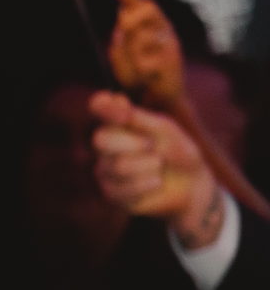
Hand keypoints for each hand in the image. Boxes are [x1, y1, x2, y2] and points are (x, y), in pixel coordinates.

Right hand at [90, 91, 224, 247]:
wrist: (191, 185)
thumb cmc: (178, 152)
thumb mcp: (164, 130)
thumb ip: (138, 116)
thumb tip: (116, 98)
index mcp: (118, 124)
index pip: (97, 106)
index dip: (105, 108)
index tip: (125, 116)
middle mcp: (105, 145)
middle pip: (100, 139)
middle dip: (133, 144)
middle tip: (153, 147)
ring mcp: (106, 169)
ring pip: (118, 166)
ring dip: (148, 166)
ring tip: (159, 167)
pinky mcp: (111, 192)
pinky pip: (123, 187)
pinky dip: (148, 184)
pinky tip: (156, 182)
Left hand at [107, 0, 184, 111]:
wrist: (158, 100)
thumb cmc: (138, 75)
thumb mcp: (123, 54)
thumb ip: (122, 36)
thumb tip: (122, 14)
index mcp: (154, 27)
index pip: (144, 5)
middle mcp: (165, 32)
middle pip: (146, 11)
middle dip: (130, 19)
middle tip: (123, 31)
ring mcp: (170, 46)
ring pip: (143, 36)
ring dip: (132, 51)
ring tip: (137, 66)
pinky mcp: (173, 62)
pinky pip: (145, 60)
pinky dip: (138, 68)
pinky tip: (144, 76)